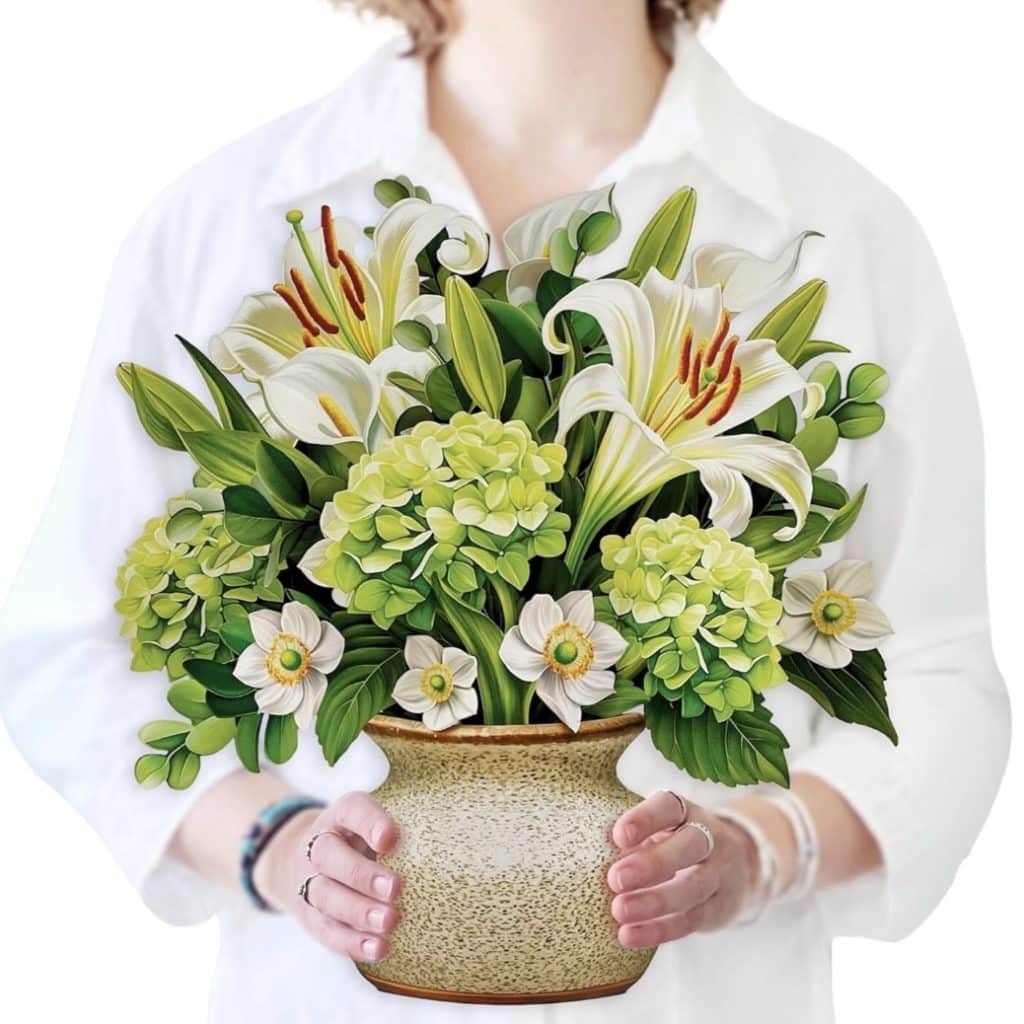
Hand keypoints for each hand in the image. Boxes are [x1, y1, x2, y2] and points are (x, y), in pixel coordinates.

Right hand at [253, 792, 402, 962]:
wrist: (311, 862)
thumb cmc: (362, 840)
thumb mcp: (374, 824)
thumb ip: (398, 829)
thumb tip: (437, 851)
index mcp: (340, 816)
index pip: (352, 810)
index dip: (370, 823)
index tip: (391, 838)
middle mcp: (319, 845)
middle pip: (330, 857)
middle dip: (362, 875)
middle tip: (395, 888)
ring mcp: (310, 882)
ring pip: (327, 896)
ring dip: (359, 912)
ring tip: (390, 922)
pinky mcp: (311, 917)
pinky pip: (328, 931)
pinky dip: (353, 942)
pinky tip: (379, 948)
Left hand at [607, 791, 758, 947]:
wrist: (737, 864)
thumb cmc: (675, 842)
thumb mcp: (660, 829)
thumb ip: (634, 839)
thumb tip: (594, 855)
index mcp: (685, 811)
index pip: (669, 807)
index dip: (645, 819)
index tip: (618, 836)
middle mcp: (708, 837)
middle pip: (689, 845)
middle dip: (652, 863)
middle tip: (615, 879)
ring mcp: (719, 873)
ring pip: (692, 887)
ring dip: (654, 901)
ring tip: (619, 910)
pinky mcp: (719, 908)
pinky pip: (691, 920)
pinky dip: (659, 930)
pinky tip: (629, 935)